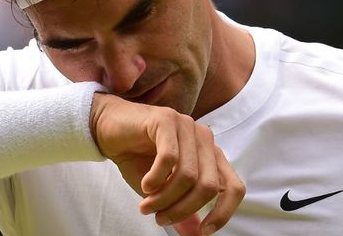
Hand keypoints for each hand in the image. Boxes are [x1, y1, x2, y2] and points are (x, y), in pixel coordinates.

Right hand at [90, 93, 244, 234]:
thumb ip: (182, 210)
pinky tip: (145, 185)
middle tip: (160, 218)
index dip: (223, 213)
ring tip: (146, 205)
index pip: (234, 187)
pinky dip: (156, 179)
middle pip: (209, 186)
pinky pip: (169, 158)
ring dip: (164, 198)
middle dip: (183, 210)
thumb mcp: (162, 191)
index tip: (203, 230)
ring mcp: (187, 126)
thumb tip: (196, 235)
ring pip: (188, 175)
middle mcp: (204, 139)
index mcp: (211, 156)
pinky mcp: (167, 119)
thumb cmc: (138, 158)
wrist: (108, 130)